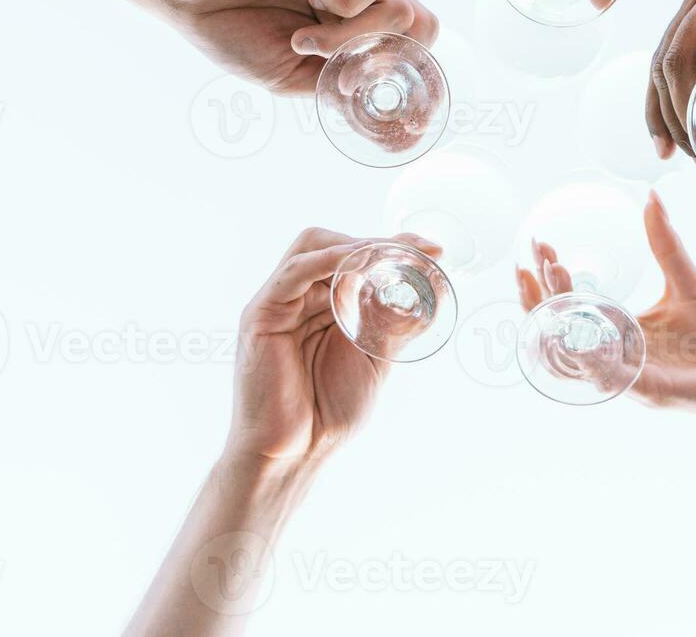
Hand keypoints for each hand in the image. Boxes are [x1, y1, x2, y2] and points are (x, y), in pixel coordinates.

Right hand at [155, 0, 438, 96]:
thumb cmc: (229, 29)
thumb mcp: (294, 77)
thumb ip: (343, 94)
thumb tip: (393, 132)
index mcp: (354, 26)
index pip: (413, 50)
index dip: (403, 81)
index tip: (375, 104)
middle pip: (421, 30)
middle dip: (383, 62)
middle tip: (338, 71)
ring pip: (401, 10)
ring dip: (353, 37)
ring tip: (306, 39)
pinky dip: (351, 2)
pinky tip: (317, 2)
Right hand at [224, 227, 442, 470]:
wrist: (293, 454)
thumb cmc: (328, 413)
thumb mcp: (375, 359)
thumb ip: (394, 323)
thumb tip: (429, 290)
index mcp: (323, 306)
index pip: (355, 258)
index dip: (393, 248)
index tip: (434, 251)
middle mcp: (300, 298)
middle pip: (334, 243)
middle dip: (378, 241)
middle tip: (417, 250)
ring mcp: (278, 303)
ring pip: (313, 247)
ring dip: (358, 247)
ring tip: (392, 257)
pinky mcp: (261, 315)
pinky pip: (294, 273)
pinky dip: (328, 260)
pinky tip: (357, 264)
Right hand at [516, 193, 695, 425]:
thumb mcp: (688, 283)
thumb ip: (665, 245)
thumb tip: (651, 198)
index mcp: (623, 336)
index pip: (573, 308)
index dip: (550, 279)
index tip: (541, 244)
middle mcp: (618, 359)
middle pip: (560, 334)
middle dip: (541, 296)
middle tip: (536, 260)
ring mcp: (632, 378)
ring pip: (575, 358)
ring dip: (558, 321)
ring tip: (551, 282)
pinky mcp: (653, 392)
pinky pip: (611, 378)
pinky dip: (590, 357)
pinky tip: (579, 332)